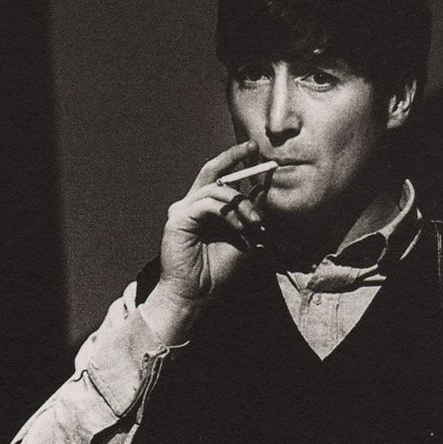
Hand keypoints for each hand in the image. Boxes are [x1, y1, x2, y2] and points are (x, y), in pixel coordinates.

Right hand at [144, 141, 268, 332]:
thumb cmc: (218, 269)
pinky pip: (208, 204)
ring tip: (256, 222)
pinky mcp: (178, 218)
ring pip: (217, 189)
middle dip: (233, 157)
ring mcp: (182, 210)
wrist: (198, 294)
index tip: (256, 153)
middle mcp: (191, 204)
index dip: (236, 162)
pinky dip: (229, 214)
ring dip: (242, 203)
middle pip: (211, 170)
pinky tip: (240, 229)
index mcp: (205, 207)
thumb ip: (251, 210)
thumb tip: (265, 184)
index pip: (220, 177)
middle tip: (253, 149)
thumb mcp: (244, 234)